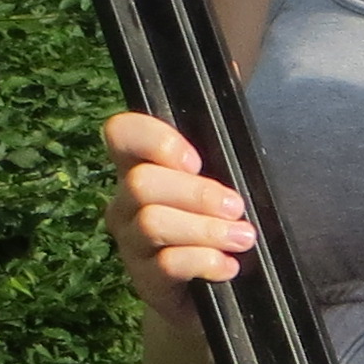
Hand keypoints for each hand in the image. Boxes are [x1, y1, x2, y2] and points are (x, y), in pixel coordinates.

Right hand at [102, 109, 254, 327]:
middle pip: (142, 183)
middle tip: (237, 207)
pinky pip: (166, 265)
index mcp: (140, 167)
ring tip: (244, 238)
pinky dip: (204, 261)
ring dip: (206, 229)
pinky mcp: (145, 283)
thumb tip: (230, 68)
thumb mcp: (219, 177)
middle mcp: (124, 204)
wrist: (211, 296)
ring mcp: (130, 245)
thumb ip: (219, 134)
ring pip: (153, 223)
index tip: (195, 159)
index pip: (120, 133)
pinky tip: (228, 267)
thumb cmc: (214, 224)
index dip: (152, 139)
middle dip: (197, 193)